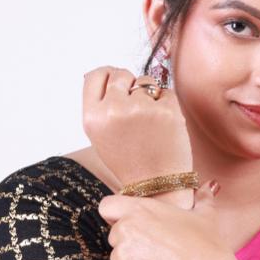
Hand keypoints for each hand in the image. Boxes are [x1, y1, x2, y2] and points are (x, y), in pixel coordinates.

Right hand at [82, 66, 192, 184]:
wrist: (157, 186)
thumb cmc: (129, 160)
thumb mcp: (100, 135)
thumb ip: (100, 105)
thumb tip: (105, 72)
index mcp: (92, 117)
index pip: (95, 75)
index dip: (108, 76)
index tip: (117, 84)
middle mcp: (113, 110)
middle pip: (120, 74)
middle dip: (130, 85)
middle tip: (137, 108)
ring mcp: (140, 108)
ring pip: (146, 81)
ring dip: (149, 95)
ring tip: (150, 124)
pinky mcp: (166, 110)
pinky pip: (166, 92)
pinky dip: (167, 105)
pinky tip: (164, 127)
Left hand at [98, 179, 235, 259]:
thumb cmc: (208, 246)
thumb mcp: (206, 217)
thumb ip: (203, 198)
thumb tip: (211, 186)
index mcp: (141, 209)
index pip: (107, 206)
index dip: (114, 216)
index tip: (129, 224)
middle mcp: (127, 228)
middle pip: (114, 236)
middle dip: (128, 245)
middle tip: (154, 252)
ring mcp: (123, 254)